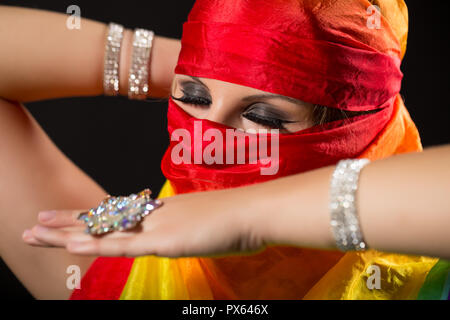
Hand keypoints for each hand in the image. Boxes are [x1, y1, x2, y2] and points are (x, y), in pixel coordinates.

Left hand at [22, 188, 266, 257]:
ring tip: (36, 232)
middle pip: (105, 218)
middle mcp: (155, 216)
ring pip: (106, 230)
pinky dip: (97, 244)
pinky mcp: (167, 241)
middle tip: (36, 222)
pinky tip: (72, 243)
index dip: (92, 216)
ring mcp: (159, 227)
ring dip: (68, 232)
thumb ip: (189, 226)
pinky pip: (125, 244)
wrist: (256, 211)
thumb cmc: (238, 218)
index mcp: (163, 212)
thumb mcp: (207, 222)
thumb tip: (184, 231)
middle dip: (68, 222)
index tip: (69, 217)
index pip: (120, 214)